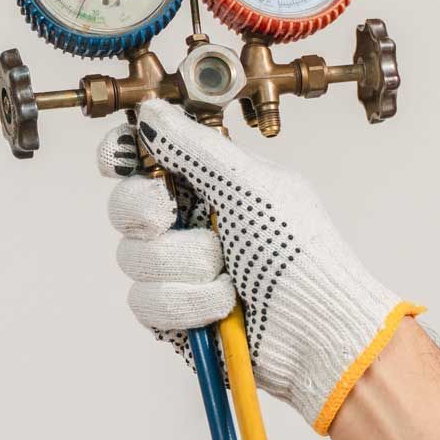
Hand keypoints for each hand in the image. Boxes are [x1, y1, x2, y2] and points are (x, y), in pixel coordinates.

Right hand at [97, 100, 422, 432]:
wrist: (317, 327)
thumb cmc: (300, 254)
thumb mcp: (250, 186)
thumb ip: (195, 147)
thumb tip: (152, 112)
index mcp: (207, 183)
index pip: (142, 159)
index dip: (122, 155)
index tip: (124, 158)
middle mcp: (187, 223)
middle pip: (124, 205)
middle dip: (148, 212)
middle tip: (171, 215)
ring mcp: (178, 270)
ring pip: (133, 257)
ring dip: (186, 266)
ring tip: (229, 273)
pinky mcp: (173, 315)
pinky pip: (146, 302)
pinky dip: (189, 303)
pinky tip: (223, 306)